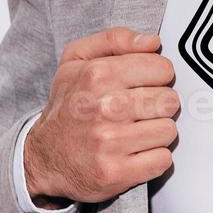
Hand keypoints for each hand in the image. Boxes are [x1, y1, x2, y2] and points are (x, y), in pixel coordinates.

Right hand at [23, 26, 179, 205]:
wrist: (43, 158)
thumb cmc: (68, 105)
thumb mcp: (76, 60)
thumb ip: (115, 40)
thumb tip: (153, 42)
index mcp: (98, 75)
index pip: (163, 68)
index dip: (156, 77)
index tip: (142, 86)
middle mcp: (104, 107)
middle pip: (170, 101)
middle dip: (158, 106)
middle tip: (137, 112)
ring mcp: (110, 143)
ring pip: (169, 131)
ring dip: (156, 132)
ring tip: (134, 132)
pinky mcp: (116, 173)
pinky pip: (162, 160)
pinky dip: (153, 158)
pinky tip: (134, 153)